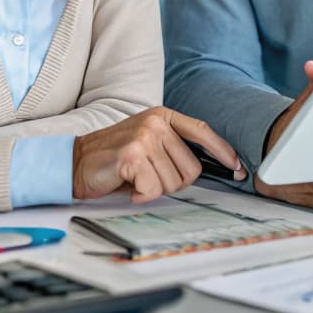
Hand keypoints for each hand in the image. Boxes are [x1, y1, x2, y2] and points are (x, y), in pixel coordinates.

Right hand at [73, 107, 245, 202]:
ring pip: (173, 182)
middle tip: (150, 178)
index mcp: (162, 116)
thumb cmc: (113, 158)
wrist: (75, 162)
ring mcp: (144, 137)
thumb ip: (173, 149)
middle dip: (174, 182)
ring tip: (136, 179)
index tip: (237, 167)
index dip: (223, 151)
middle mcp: (155, 123)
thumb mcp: (147, 143)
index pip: (202, 132)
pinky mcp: (132, 155)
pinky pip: (153, 189)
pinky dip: (141, 195)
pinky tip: (128, 186)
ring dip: (155, 189)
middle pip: (191, 168)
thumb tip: (208, 168)